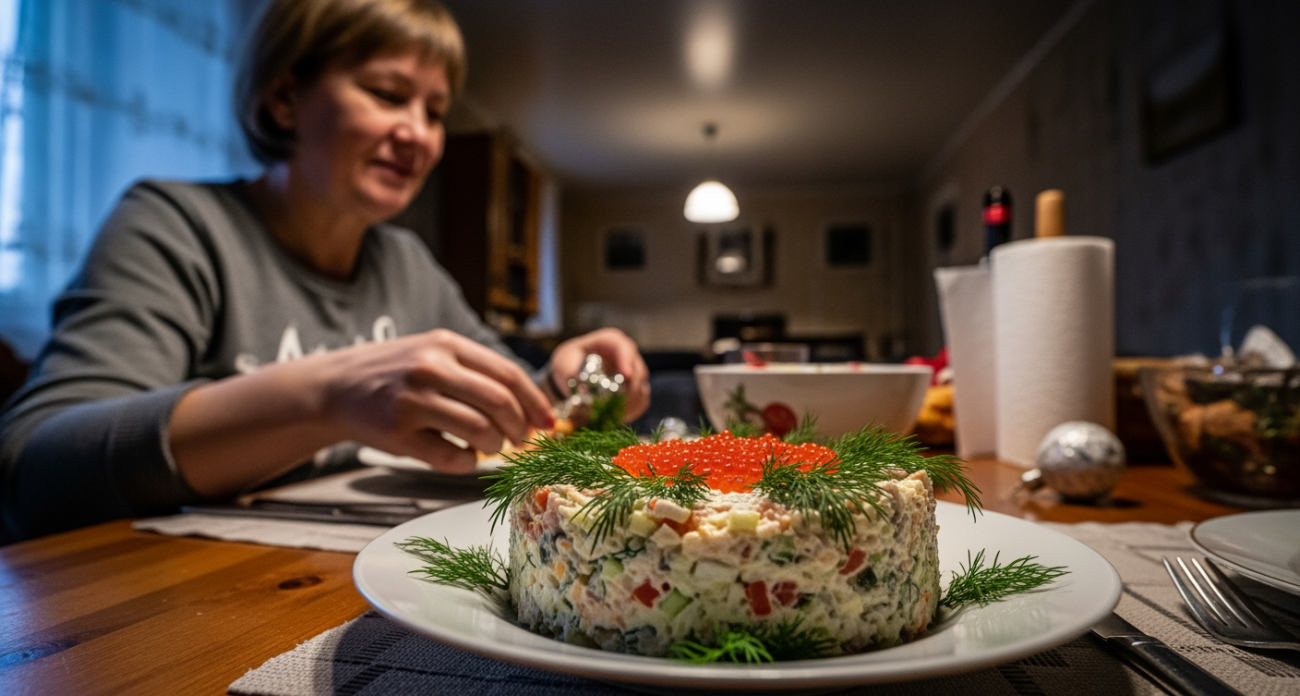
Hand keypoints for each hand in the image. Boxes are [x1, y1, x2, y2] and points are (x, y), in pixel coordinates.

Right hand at [321, 329, 553, 472]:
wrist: (335, 386)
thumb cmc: (396, 373)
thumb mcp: (434, 353)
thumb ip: (477, 371)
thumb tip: (530, 406)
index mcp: (446, 345)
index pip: (508, 374)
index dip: (535, 402)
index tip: (547, 422)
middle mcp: (430, 368)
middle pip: (499, 402)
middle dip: (519, 427)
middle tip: (520, 439)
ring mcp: (412, 401)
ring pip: (479, 430)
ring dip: (495, 446)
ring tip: (490, 446)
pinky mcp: (398, 434)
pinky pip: (450, 457)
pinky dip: (467, 462)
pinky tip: (463, 456)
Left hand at [549, 328, 649, 421]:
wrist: (574, 373)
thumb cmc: (570, 362)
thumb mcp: (564, 363)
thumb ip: (570, 373)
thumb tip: (581, 387)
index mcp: (611, 341)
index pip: (624, 347)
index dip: (627, 361)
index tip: (625, 375)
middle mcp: (628, 356)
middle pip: (637, 372)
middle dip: (625, 391)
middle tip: (610, 407)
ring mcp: (636, 374)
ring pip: (640, 389)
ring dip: (626, 405)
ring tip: (606, 416)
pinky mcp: (637, 391)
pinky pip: (640, 403)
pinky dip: (629, 412)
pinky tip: (612, 417)